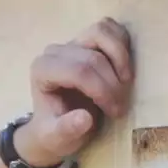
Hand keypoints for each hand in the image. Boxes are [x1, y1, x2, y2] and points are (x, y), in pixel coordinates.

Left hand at [16, 17, 135, 167]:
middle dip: (113, 83)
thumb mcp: (57, 139)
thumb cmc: (55, 131)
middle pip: (94, 57)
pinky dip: (122, 44)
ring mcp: (72, 42)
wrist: (57, 126)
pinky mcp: (87, 39)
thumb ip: (67, 130)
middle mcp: (54, 52)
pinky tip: (124, 69)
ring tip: (125, 85)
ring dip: (121, 59)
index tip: (116, 111)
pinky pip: (109, 28)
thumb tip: (84, 119)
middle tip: (121, 107)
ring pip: (101, 33)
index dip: (103, 90)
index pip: (79, 72)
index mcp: (42, 71)